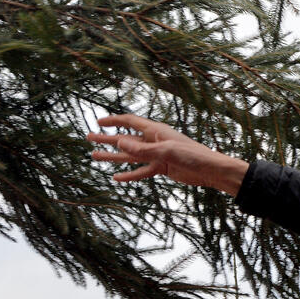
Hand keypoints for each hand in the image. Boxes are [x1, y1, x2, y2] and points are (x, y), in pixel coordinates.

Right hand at [87, 114, 248, 193]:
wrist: (210, 170)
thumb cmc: (192, 155)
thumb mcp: (166, 151)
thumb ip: (142, 149)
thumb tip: (119, 141)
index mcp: (156, 131)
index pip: (130, 122)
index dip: (113, 121)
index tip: (98, 122)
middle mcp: (154, 140)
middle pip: (125, 139)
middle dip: (107, 139)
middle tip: (89, 138)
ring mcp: (156, 154)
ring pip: (130, 156)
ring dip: (113, 156)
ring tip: (94, 156)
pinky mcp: (161, 167)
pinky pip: (141, 171)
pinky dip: (129, 174)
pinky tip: (116, 178)